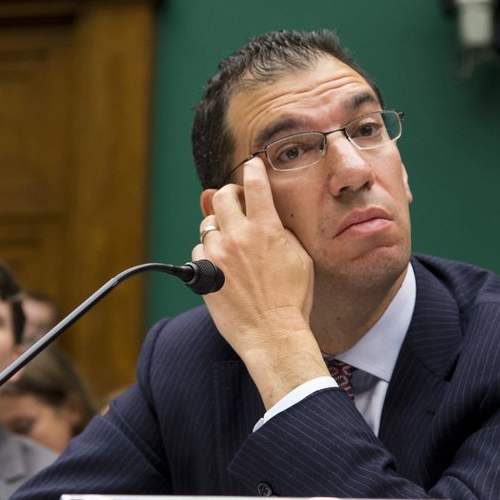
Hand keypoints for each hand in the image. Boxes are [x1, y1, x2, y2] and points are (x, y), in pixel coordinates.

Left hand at [193, 158, 326, 407]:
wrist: (272, 334)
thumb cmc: (292, 299)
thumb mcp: (299, 258)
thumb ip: (281, 232)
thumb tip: (267, 217)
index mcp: (266, 229)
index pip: (254, 184)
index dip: (252, 169)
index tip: (252, 165)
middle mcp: (238, 237)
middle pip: (221, 196)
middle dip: (229, 194)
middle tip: (237, 202)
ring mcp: (217, 255)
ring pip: (208, 225)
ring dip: (219, 228)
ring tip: (233, 244)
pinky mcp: (204, 273)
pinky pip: (200, 251)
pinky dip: (210, 253)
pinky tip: (224, 266)